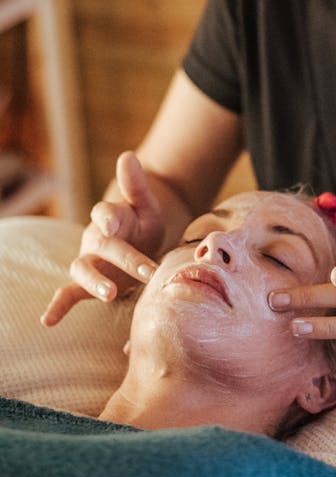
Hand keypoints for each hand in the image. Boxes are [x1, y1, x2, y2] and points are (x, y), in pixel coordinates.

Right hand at [41, 151, 161, 326]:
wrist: (140, 243)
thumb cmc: (142, 223)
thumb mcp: (146, 205)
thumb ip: (136, 185)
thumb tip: (128, 155)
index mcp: (110, 216)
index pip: (105, 213)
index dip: (107, 217)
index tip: (113, 223)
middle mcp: (95, 237)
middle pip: (104, 246)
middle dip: (125, 258)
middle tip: (147, 271)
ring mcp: (89, 260)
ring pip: (83, 269)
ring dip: (94, 282)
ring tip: (110, 294)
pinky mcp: (86, 283)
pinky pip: (68, 294)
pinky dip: (58, 306)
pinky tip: (47, 321)